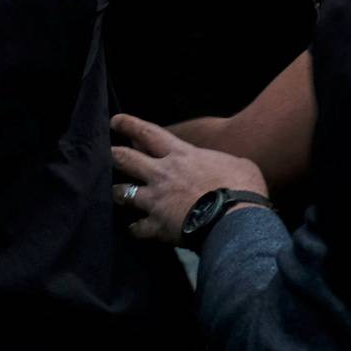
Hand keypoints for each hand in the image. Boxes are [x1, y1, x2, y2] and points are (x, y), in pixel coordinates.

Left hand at [110, 113, 268, 243]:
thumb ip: (222, 162)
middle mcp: (162, 174)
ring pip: (123, 193)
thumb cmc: (242, 187)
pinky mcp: (157, 226)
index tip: (115, 121)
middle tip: (107, 153)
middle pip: (126, 159)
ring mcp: (156, 200)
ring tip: (116, 194)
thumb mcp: (238, 163)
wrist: (236, 219)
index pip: (148, 133)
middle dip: (114, 155)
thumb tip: (228, 166)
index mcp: (181, 155)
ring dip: (118, 193)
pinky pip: (136, 228)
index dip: (129, 125)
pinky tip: (133, 229)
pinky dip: (134, 229)